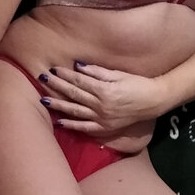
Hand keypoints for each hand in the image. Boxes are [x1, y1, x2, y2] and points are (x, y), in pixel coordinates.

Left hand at [41, 60, 165, 135]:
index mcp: (104, 90)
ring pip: (75, 111)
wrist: (153, 102)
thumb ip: (97, 72)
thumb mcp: (118, 74)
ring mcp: (101, 118)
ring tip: (44, 99)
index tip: (53, 69)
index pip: (79, 81)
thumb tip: (78, 66)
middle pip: (74, 94)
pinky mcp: (104, 128)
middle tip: (41, 79)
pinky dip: (71, 125)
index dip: (65, 75)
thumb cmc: (137, 84)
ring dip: (58, 105)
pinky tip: (59, 121)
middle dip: (56, 86)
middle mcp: (100, 105)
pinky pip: (84, 127)